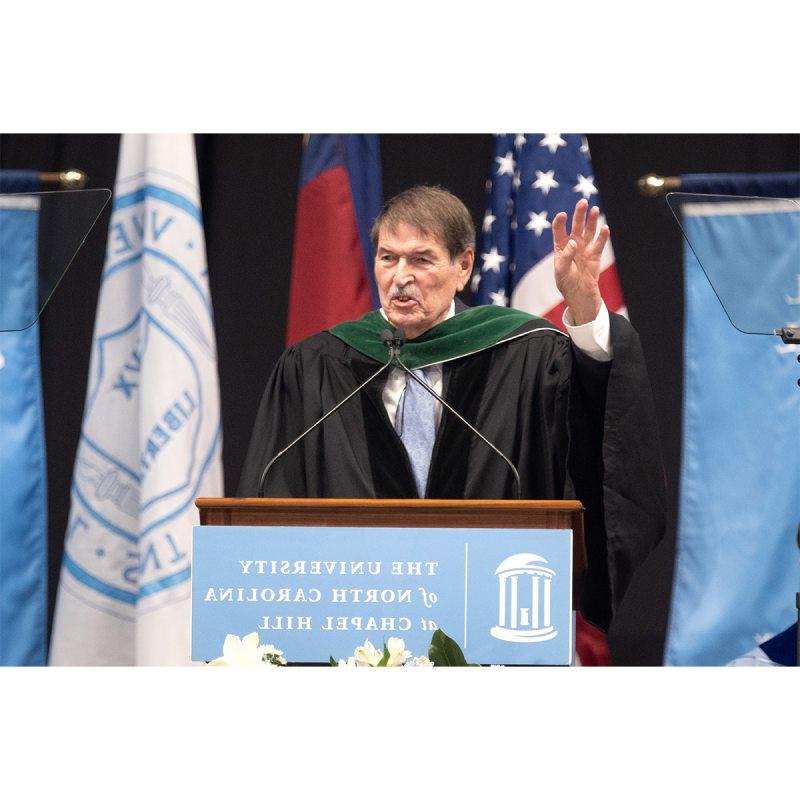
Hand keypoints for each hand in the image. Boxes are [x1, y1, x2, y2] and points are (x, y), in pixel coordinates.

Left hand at [552, 199, 608, 324]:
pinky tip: (604, 228)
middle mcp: (573, 242)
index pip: (559, 229)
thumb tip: (573, 242)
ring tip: (595, 210)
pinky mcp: (596, 253)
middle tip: (583, 202)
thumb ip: (566, 256)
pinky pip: (599, 242)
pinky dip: (603, 235)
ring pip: (589, 230)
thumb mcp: (561, 270)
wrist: (579, 292)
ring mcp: (585, 246)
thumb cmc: (566, 281)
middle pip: (576, 225)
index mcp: (561, 245)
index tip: (563, 215)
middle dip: (579, 213)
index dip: (560, 221)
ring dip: (592, 220)